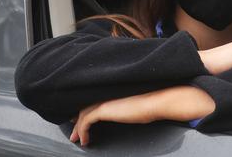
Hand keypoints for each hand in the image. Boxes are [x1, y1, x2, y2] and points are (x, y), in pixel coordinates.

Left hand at [70, 86, 214, 145]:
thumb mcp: (135, 104)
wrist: (156, 101)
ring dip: (78, 128)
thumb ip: (125, 106)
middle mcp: (106, 94)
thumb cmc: (152, 102)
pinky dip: (83, 131)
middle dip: (78, 121)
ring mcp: (103, 101)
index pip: (93, 100)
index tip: (79, 119)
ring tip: (77, 139)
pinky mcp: (103, 109)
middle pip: (85, 107)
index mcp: (113, 91)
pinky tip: (86, 140)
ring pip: (83, 115)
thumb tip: (125, 112)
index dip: (85, 110)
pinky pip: (86, 122)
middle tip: (75, 132)